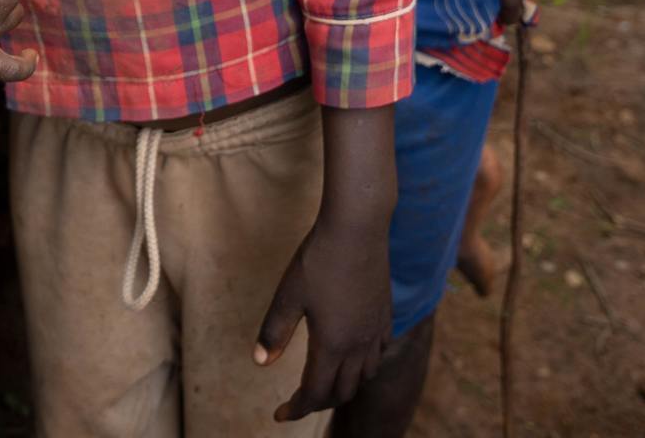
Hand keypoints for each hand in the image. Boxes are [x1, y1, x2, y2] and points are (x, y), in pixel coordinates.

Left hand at [254, 214, 391, 421]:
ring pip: (364, 376)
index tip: (279, 415)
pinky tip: (352, 356)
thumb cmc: (318, 260)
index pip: (315, 393)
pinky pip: (378, 354)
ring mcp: (376, 331)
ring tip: (324, 383)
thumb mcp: (288, 296)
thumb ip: (274, 331)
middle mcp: (359, 345)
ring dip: (344, 387)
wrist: (357, 229)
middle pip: (343, 392)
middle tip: (298, 401)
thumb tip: (259, 362)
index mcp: (332, 345)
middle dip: (319, 402)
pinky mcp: (385, 315)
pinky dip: (364, 366)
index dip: (296, 409)